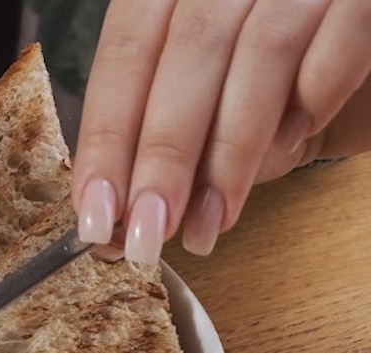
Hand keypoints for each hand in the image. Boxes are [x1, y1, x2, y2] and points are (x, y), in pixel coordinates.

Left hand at [71, 0, 370, 262]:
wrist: (367, 45)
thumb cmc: (286, 73)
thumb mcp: (218, 102)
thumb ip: (180, 140)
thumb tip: (130, 214)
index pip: (127, 52)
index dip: (107, 135)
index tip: (95, 213)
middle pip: (187, 51)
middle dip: (162, 153)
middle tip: (147, 230)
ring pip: (260, 50)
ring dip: (230, 150)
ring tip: (210, 220)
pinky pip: (340, 37)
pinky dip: (316, 94)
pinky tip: (298, 138)